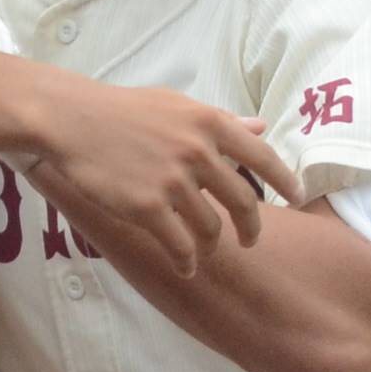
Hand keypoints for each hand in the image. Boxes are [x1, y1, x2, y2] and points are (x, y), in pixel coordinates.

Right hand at [28, 85, 301, 277]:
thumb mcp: (177, 105)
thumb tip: (260, 128)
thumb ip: (221, 121)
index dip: (285, 180)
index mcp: (209, 122)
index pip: (263, 156)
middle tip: (249, 239)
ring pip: (211, 227)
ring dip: (212, 245)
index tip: (299, 196)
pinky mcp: (148, 207)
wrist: (71, 120)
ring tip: (204, 250)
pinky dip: (187, 260)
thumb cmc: (122, 110)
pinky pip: (180, 245)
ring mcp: (174, 181)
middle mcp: (198, 151)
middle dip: (250, 227)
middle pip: (243, 202)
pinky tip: (186, 266)